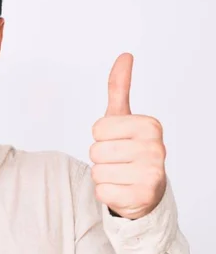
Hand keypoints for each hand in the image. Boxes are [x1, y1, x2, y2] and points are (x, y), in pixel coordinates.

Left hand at [89, 53, 166, 219]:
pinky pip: (101, 191)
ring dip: (103, 175)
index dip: (101, 137)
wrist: (146, 191)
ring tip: (121, 175)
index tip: (118, 141)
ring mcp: (152, 174)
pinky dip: (106, 193)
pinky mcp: (142, 198)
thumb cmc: (130, 150)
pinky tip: (122, 190)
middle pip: (96, 151)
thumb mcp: (123, 118)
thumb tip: (124, 55)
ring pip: (97, 172)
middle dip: (100, 158)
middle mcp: (156, 149)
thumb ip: (119, 87)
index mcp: (150, 126)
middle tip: (119, 161)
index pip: (98, 129)